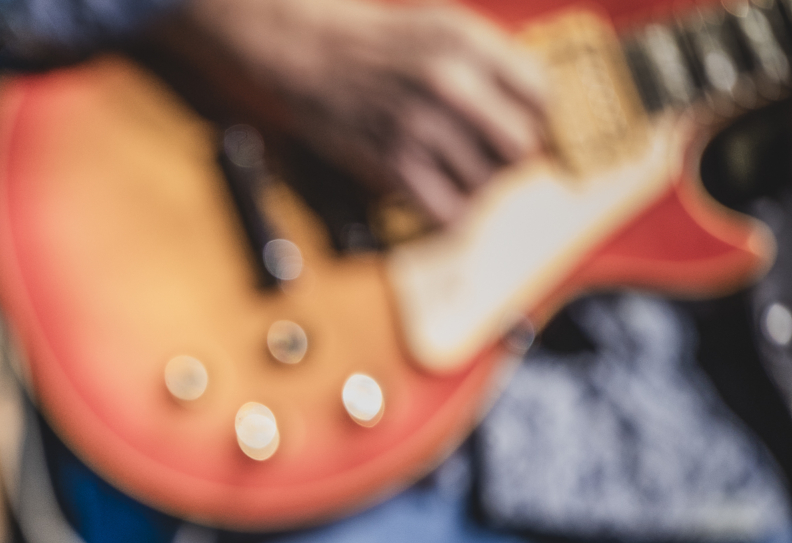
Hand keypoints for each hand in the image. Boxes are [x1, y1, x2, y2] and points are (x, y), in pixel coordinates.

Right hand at [161, 0, 547, 224]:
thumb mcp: (439, 27)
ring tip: (454, 172)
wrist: (304, 54)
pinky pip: (447, 210)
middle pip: (520, 146)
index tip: (520, 128)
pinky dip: (448, 212)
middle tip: (489, 156)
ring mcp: (420, 125)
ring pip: (485, 183)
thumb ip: (488, 60)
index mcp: (468, 42)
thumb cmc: (371, 44)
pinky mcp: (390, 162)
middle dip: (509, 158)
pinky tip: (436, 196)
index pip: (541, 95)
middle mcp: (450, 82)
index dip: (535, 118)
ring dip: (475, 186)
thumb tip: (534, 106)